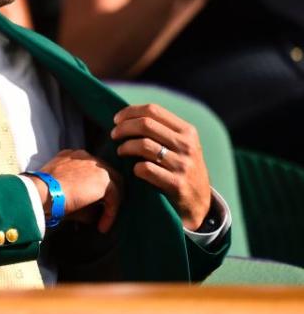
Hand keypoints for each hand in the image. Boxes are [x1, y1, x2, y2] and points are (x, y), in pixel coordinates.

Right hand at [32, 149, 122, 232]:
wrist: (41, 192)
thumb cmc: (45, 194)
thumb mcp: (61, 190)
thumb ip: (78, 194)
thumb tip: (95, 212)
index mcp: (71, 156)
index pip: (91, 169)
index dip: (94, 187)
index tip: (92, 203)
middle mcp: (84, 157)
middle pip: (106, 174)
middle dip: (107, 194)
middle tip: (105, 211)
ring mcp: (95, 165)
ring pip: (113, 185)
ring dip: (110, 204)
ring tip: (104, 222)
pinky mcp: (103, 179)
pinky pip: (114, 197)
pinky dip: (110, 213)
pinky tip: (102, 226)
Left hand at [111, 104, 211, 229]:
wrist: (199, 203)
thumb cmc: (181, 168)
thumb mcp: (181, 145)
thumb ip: (161, 129)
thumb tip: (127, 115)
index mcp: (187, 131)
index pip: (153, 110)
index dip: (129, 112)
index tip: (116, 120)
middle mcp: (187, 145)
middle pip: (145, 124)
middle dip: (123, 128)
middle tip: (113, 135)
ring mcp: (183, 165)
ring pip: (143, 145)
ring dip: (125, 147)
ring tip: (120, 151)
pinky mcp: (177, 184)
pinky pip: (145, 169)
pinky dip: (134, 168)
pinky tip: (133, 170)